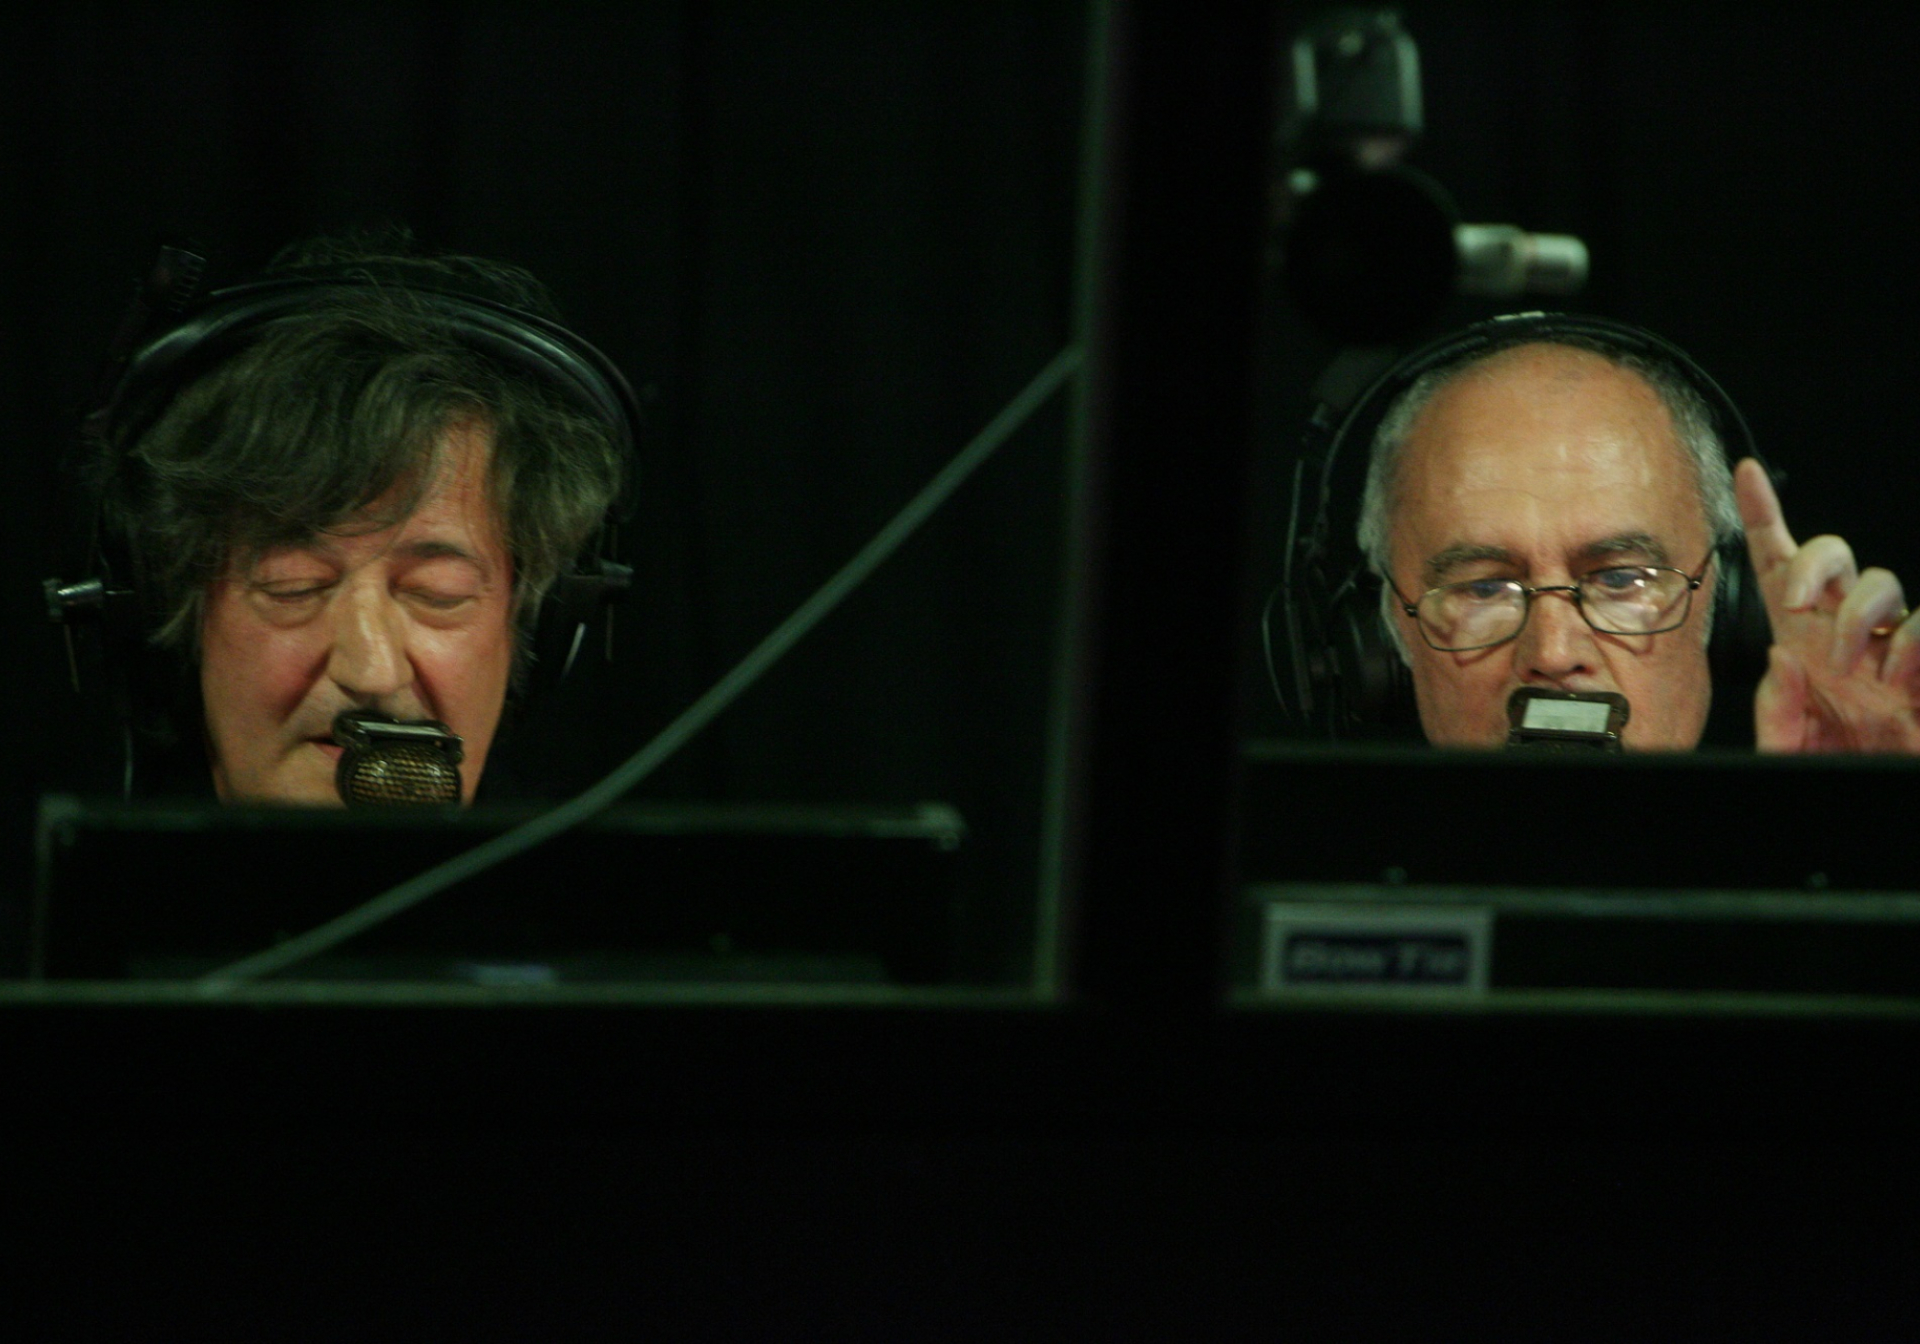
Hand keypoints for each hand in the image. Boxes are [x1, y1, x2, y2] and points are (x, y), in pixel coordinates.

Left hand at [1736, 457, 1919, 751]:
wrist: (1867, 785)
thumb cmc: (1831, 762)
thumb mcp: (1784, 745)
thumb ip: (1773, 707)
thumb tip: (1781, 655)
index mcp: (1799, 641)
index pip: (1777, 566)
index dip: (1763, 517)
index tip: (1745, 473)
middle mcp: (1842, 631)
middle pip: (1832, 554)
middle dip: (1812, 564)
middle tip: (1795, 605)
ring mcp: (1887, 643)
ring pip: (1880, 582)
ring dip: (1855, 617)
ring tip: (1850, 668)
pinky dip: (1910, 643)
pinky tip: (1894, 679)